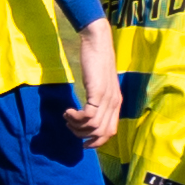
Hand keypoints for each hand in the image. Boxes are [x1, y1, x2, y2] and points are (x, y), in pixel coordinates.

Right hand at [73, 21, 121, 159]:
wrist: (98, 43)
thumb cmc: (96, 61)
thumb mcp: (99, 84)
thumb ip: (98, 99)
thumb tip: (89, 114)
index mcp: (116, 103)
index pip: (110, 132)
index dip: (96, 141)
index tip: (82, 141)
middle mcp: (114, 103)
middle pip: (102, 133)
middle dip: (83, 135)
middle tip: (70, 125)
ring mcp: (107, 98)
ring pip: (94, 126)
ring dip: (76, 126)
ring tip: (67, 116)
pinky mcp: (97, 92)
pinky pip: (88, 116)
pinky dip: (75, 117)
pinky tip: (68, 110)